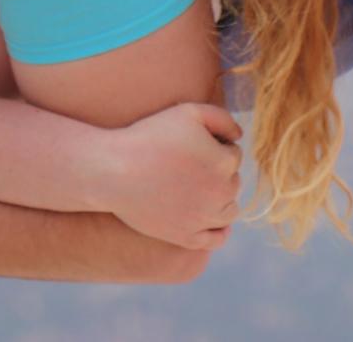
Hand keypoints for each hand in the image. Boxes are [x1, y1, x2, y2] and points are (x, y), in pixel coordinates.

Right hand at [92, 102, 241, 249]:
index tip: (189, 147)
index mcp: (224, 163)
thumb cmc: (149, 136)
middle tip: (188, 166)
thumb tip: (238, 136)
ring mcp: (204, 219)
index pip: (233, 156)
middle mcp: (221, 194)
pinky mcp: (187, 237)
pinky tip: (207, 218)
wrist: (113, 170)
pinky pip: (216, 239)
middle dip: (217, 173)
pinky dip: (217, 230)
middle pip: (232, 183)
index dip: (214, 148)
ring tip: (195, 189)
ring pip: (229, 210)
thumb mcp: (188, 112)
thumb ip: (222, 118)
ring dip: (220, 199)